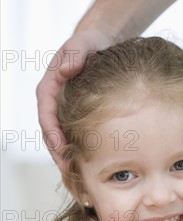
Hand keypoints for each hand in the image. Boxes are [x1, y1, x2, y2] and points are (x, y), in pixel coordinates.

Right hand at [36, 29, 111, 167]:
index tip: (60, 147)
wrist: (98, 44)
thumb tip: (65, 70)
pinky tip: (88, 167)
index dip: (52, 133)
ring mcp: (62, 112)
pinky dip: (77, 152)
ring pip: (60, 139)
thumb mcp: (82, 43)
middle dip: (58, 153)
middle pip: (50, 133)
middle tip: (69, 170)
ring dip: (67, 158)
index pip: (46, 115)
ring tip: (78, 176)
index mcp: (49, 88)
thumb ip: (74, 54)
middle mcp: (52, 103)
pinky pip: (72, 138)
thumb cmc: (89, 44)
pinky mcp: (74, 118)